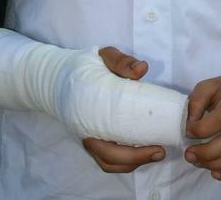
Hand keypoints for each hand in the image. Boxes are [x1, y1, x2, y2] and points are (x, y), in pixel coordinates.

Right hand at [82, 46, 165, 172]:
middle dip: (137, 160)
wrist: (59, 73)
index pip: (107, 148)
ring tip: (154, 153)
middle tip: (160, 151)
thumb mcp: (103, 57)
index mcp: (85, 118)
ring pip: (108, 162)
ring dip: (131, 162)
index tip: (156, 147)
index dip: (132, 154)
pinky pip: (107, 157)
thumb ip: (121, 61)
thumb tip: (143, 69)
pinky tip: (141, 148)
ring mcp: (87, 139)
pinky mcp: (92, 138)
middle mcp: (84, 135)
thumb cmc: (84, 66)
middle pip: (109, 160)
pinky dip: (124, 158)